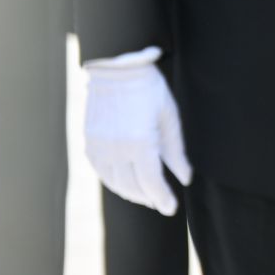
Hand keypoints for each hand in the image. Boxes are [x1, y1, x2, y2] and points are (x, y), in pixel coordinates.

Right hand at [83, 53, 192, 213]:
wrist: (117, 66)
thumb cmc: (148, 89)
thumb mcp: (169, 118)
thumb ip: (176, 152)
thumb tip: (185, 179)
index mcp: (140, 142)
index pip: (151, 183)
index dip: (162, 198)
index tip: (171, 208)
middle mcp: (116, 148)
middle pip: (133, 186)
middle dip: (149, 198)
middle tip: (161, 202)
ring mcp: (99, 145)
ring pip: (114, 182)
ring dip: (131, 192)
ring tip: (145, 194)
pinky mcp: (89, 141)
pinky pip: (100, 170)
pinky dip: (113, 180)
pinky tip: (124, 181)